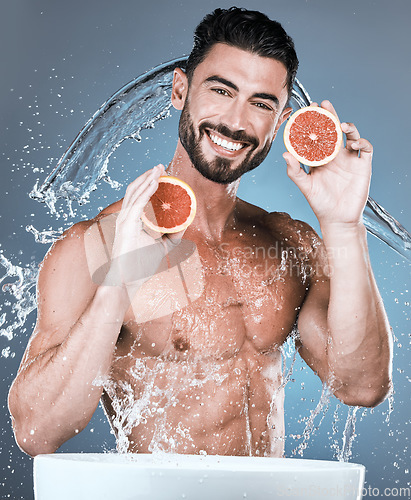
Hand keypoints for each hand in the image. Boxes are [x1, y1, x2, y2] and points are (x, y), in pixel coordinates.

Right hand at [106, 164, 185, 285]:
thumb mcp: (162, 248)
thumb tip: (187, 223)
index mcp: (129, 221)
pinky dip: (146, 191)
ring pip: (134, 192)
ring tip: (158, 169)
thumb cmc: (140, 266)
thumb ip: (173, 236)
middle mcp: (124, 218)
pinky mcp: (126, 226)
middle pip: (134, 189)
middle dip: (147, 176)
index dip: (147, 183)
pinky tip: (155, 183)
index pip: (137, 196)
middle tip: (160, 166)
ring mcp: (123, 221)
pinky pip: (137, 204)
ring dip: (147, 178)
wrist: (128, 281)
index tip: (160, 174)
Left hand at [283, 100, 372, 228]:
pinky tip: (352, 143)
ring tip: (340, 125)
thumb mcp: (305, 187)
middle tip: (323, 104)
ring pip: (351, 135)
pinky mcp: (363, 165)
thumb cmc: (320, 204)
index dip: (312, 123)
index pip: (316, 136)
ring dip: (347, 126)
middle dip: (329, 115)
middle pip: (333, 130)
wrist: (338, 219)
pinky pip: (366, 148)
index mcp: (320, 158)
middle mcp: (335, 155)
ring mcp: (350, 159)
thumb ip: (295, 171)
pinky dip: (361, 142)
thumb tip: (285, 154)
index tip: (305, 111)